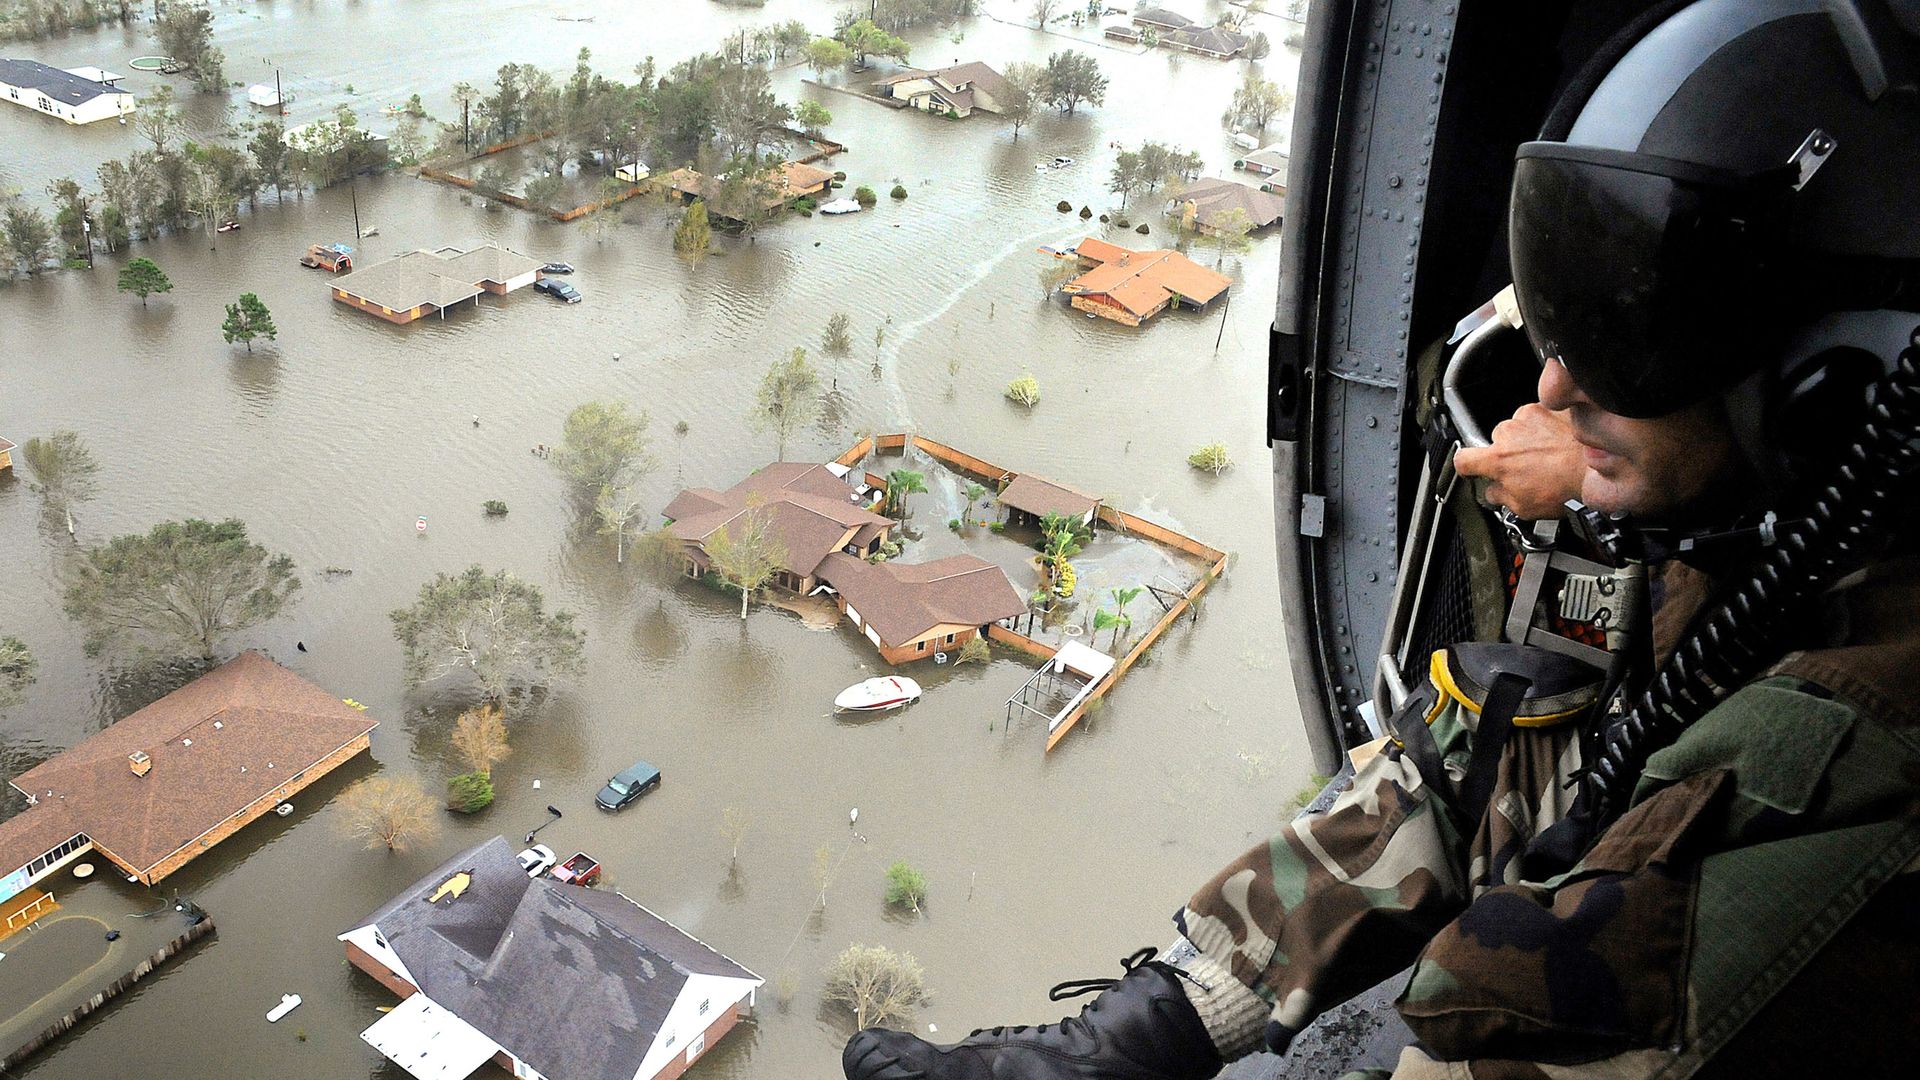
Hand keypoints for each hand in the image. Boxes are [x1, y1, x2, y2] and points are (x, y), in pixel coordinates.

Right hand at [1453, 403, 1584, 519]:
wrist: (1601, 467)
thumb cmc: (1568, 488)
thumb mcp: (1524, 508)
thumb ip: (1500, 497)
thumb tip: (1494, 493)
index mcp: (1498, 460)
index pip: (1462, 460)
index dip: (1466, 466)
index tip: (1472, 469)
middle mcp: (1509, 433)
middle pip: (1496, 441)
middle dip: (1509, 452)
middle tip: (1529, 467)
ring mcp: (1529, 417)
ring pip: (1519, 427)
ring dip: (1529, 438)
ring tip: (1549, 455)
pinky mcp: (1549, 407)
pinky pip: (1540, 417)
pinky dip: (1547, 427)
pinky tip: (1560, 444)